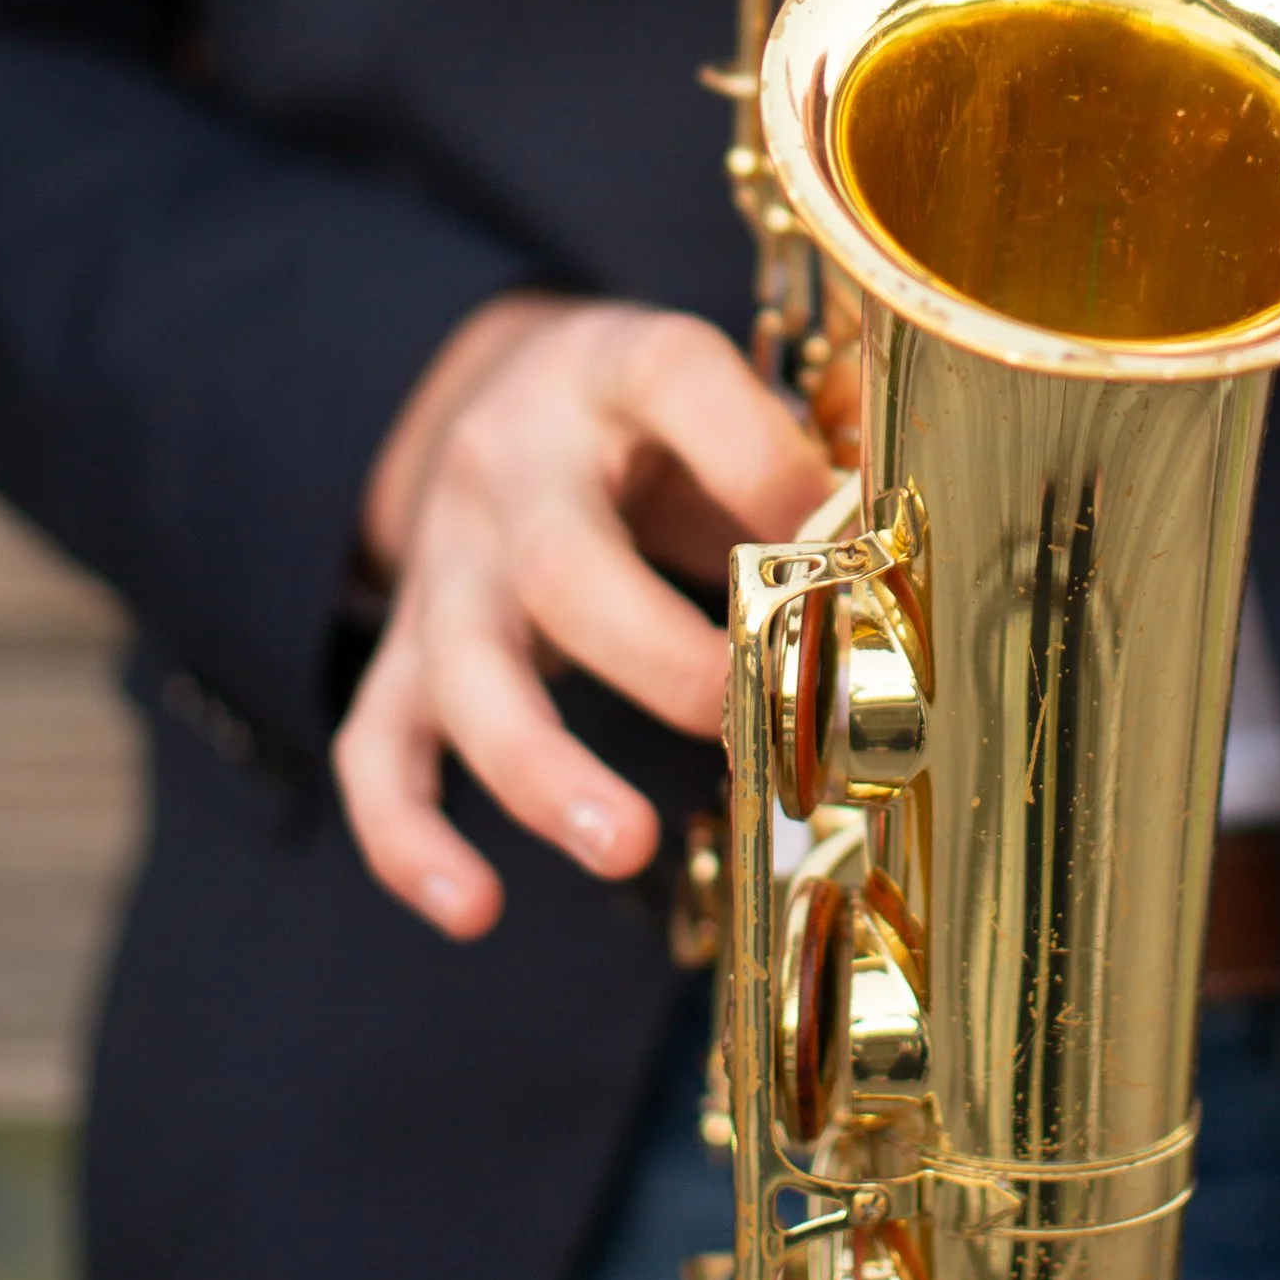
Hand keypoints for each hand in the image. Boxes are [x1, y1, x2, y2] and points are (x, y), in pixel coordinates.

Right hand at [335, 295, 826, 938]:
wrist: (491, 400)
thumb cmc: (652, 425)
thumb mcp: (719, 399)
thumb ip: (802, 457)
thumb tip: (902, 549)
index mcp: (610, 371)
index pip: (670, 377)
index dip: (759, 460)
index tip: (842, 545)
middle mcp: (513, 466)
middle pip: (561, 563)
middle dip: (661, 660)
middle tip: (751, 728)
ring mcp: (449, 565)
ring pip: (465, 669)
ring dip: (539, 768)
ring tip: (623, 845)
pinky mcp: (405, 651)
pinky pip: (378, 745)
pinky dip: (409, 835)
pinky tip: (471, 907)